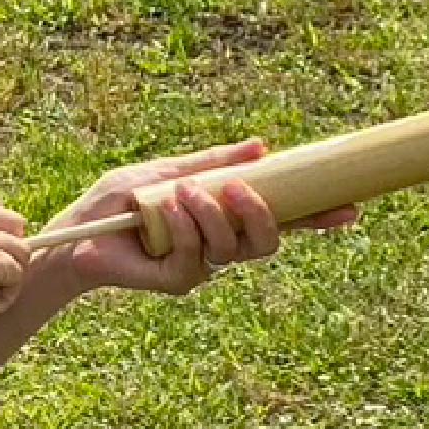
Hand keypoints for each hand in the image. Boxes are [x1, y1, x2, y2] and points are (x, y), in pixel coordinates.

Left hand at [43, 139, 355, 295]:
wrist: (77, 231)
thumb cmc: (121, 202)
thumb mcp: (170, 170)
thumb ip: (213, 162)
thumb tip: (262, 146)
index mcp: (227, 219)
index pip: (283, 221)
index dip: (318, 219)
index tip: (351, 208)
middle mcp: (222, 247)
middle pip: (267, 242)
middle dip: (262, 214)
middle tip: (239, 187)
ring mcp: (202, 268)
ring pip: (233, 248)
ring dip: (213, 215)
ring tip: (185, 193)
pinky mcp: (177, 282)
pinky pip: (195, 257)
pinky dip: (183, 228)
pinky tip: (166, 211)